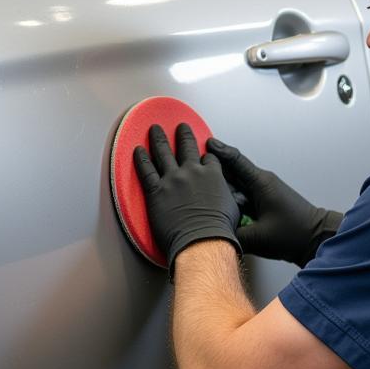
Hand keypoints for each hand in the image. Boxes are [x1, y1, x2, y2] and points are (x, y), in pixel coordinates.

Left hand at [134, 123, 241, 277]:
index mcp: (213, 175)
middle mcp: (192, 172)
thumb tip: (227, 199)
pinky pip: (146, 170)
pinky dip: (140, 159)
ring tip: (155, 129)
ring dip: (158, 138)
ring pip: (163, 153)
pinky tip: (137, 150)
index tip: (204, 151)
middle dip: (184, 135)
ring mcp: (173, 180)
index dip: (206, 155)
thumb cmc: (218, 231)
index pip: (209, 158)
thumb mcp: (232, 208)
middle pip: (187, 147)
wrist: (202, 241)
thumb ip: (227, 196)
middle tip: (181, 127)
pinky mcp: (156, 191)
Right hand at [207, 137, 342, 266]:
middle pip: (231, 172)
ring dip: (221, 185)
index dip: (219, 151)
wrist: (316, 239)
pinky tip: (218, 204)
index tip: (204, 143)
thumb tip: (212, 234)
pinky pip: (242, 196)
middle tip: (193, 165)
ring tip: (200, 185)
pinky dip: (230, 198)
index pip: (236, 161)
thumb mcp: (258, 238)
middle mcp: (261, 184)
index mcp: (261, 183)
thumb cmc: (294, 234)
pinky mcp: (264, 203)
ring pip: (235, 185)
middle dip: (213, 169)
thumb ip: (232, 234)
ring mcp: (263, 193)